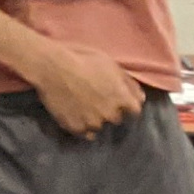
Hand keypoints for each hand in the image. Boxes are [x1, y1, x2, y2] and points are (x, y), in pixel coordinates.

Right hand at [26, 38, 147, 137]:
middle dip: (109, 111)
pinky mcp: (75, 128)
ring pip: (99, 126)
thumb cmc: (83, 60)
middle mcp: (112, 115)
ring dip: (94, 119)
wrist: (51, 67)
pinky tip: (75, 115)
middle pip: (116, 119)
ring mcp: (93, 123)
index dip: (125, 105)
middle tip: (95, 100)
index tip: (114, 99)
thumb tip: (141, 99)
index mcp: (123, 100)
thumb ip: (129, 84)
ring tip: (82, 107)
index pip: (134, 111)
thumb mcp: (112, 65)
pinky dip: (82, 126)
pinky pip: (84, 133)